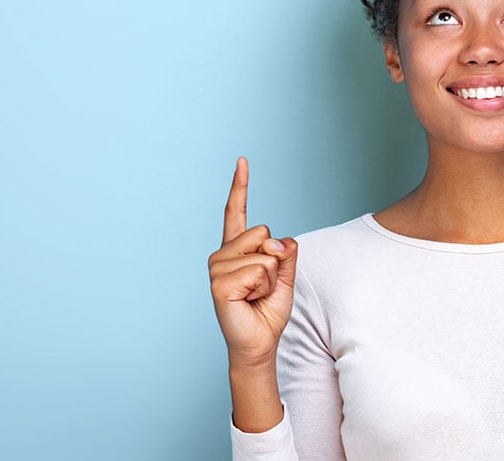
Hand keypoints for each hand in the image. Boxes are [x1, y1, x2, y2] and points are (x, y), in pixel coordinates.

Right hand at [209, 157, 298, 367]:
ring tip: (256, 295)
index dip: (239, 186)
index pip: (237, 212)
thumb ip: (286, 252)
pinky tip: (249, 300)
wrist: (259, 342)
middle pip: (265, 233)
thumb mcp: (286, 275)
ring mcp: (217, 268)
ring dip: (272, 277)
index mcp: (236, 249)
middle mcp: (223, 254)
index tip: (242, 161)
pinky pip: (259, 270)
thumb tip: (277, 241)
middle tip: (264, 286)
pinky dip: (264, 287)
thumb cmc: (268, 310)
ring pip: (265, 254)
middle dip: (277, 261)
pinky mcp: (219, 284)